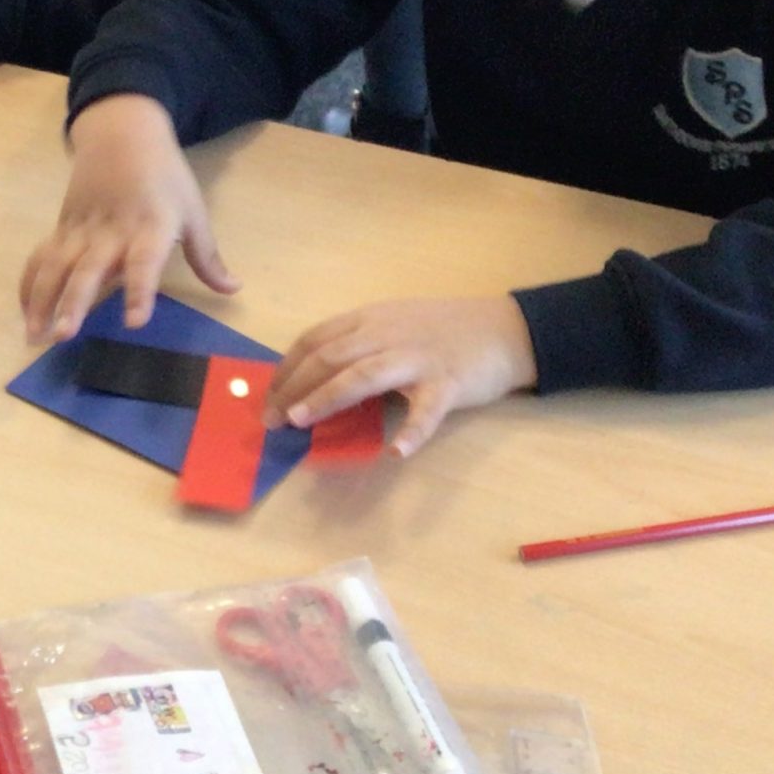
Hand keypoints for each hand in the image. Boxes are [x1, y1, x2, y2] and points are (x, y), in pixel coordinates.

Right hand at [20, 94, 238, 342]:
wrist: (122, 134)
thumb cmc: (164, 177)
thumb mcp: (193, 211)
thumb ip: (206, 257)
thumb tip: (234, 290)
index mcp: (151, 227)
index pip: (145, 264)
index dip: (140, 292)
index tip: (135, 323)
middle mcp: (112, 231)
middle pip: (88, 269)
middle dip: (74, 302)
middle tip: (64, 335)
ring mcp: (81, 230)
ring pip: (55, 266)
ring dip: (42, 300)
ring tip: (35, 335)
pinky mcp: (62, 228)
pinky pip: (41, 258)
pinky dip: (29, 285)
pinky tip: (25, 313)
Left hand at [265, 297, 537, 457]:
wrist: (506, 328)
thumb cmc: (443, 331)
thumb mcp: (394, 326)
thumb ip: (358, 345)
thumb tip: (313, 380)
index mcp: (370, 320)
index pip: (315, 340)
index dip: (286, 368)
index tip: (268, 396)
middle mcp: (387, 335)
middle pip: (330, 358)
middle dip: (294, 388)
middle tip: (272, 420)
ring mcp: (417, 358)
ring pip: (364, 376)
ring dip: (328, 398)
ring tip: (303, 421)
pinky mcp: (449, 383)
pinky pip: (427, 410)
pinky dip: (412, 431)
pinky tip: (396, 452)